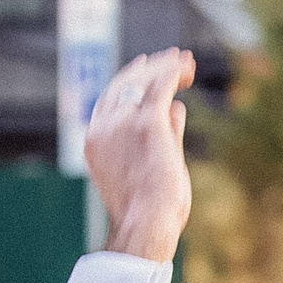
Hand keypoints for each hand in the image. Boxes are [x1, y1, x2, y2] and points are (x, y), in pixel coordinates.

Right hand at [85, 48, 193, 262]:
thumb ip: (162, 135)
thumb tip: (177, 108)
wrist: (145, 223)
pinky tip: (187, 67)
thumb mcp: (150, 167)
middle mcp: (104, 126)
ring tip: (186, 60)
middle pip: (124, 84)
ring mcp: (123, 122)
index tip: (144, 67)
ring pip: (144, 80)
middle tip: (169, 58)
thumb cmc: (149, 210)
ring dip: (165, 67)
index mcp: (95, 140)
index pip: (109, 100)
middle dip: (147, 68)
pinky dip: (174, 72)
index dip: (128, 80)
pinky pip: (161, 85)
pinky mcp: (146, 121)